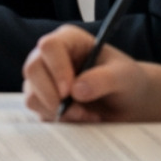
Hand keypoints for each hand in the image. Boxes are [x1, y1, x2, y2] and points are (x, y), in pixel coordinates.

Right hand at [21, 25, 160, 122]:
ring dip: (58, 111)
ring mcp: (43, 78)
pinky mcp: (43, 98)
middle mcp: (50, 56)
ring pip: (31, 94)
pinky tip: (81, 118)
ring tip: (86, 115)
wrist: (129, 103)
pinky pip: (39, 111)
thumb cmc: (128, 81)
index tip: (69, 91)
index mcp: (68, 40)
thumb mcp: (125, 76)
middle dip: (52, 95)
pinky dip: (59, 119)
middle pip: (32, 69)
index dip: (56, 69)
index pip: (49, 47)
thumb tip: (76, 91)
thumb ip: (103, 79)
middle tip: (79, 110)